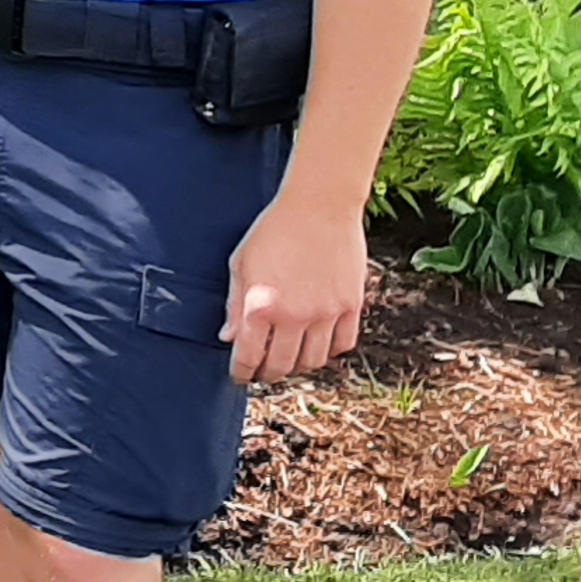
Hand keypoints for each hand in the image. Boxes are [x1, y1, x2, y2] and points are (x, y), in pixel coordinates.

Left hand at [226, 189, 367, 381]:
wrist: (319, 207)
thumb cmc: (273, 230)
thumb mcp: (241, 264)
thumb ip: (233, 305)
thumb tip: (228, 338)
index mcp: (261, 306)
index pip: (249, 356)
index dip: (242, 371)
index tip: (240, 375)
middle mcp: (295, 316)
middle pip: (282, 366)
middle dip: (268, 373)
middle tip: (262, 371)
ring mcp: (327, 313)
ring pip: (314, 361)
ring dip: (298, 366)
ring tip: (289, 359)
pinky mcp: (352, 306)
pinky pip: (343, 344)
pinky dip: (329, 351)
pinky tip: (317, 344)